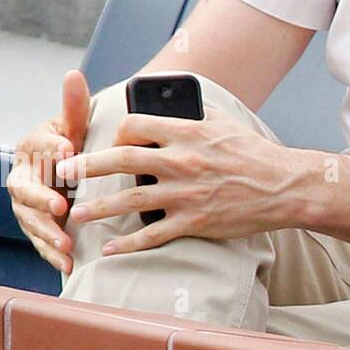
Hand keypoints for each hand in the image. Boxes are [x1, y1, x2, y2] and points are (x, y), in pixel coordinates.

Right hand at [6, 70, 89, 272]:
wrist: (70, 168)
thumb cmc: (73, 144)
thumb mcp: (75, 125)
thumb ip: (73, 105)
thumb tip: (73, 74)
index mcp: (31, 148)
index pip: (37, 146)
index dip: (51, 147)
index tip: (68, 150)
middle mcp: (22, 176)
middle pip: (25, 189)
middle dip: (42, 199)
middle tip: (62, 205)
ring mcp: (26, 204)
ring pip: (30, 219)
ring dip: (47, 233)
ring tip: (66, 243)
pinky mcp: (35, 225)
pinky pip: (39, 242)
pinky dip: (52, 254)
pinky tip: (68, 265)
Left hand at [55, 103, 299, 255]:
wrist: (283, 187)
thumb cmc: (256, 154)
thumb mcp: (227, 123)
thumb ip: (199, 112)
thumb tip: (181, 101)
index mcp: (188, 134)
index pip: (136, 126)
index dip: (117, 133)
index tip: (111, 143)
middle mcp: (181, 162)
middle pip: (120, 161)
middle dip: (86, 167)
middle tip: (66, 172)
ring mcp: (185, 195)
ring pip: (129, 203)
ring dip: (97, 209)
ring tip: (77, 213)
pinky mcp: (194, 222)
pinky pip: (152, 235)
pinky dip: (128, 244)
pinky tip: (111, 248)